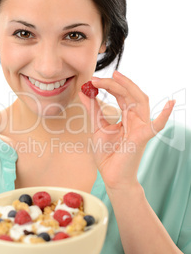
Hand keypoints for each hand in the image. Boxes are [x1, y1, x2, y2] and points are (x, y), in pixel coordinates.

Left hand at [79, 71, 174, 190]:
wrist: (111, 176)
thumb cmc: (107, 154)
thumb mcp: (97, 127)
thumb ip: (93, 109)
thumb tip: (84, 91)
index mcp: (127, 116)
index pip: (121, 94)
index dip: (108, 85)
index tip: (92, 80)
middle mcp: (136, 119)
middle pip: (130, 94)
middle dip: (114, 84)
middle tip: (97, 79)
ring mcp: (141, 127)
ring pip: (140, 101)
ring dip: (128, 87)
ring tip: (115, 77)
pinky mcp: (142, 137)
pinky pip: (156, 125)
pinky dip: (164, 115)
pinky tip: (170, 103)